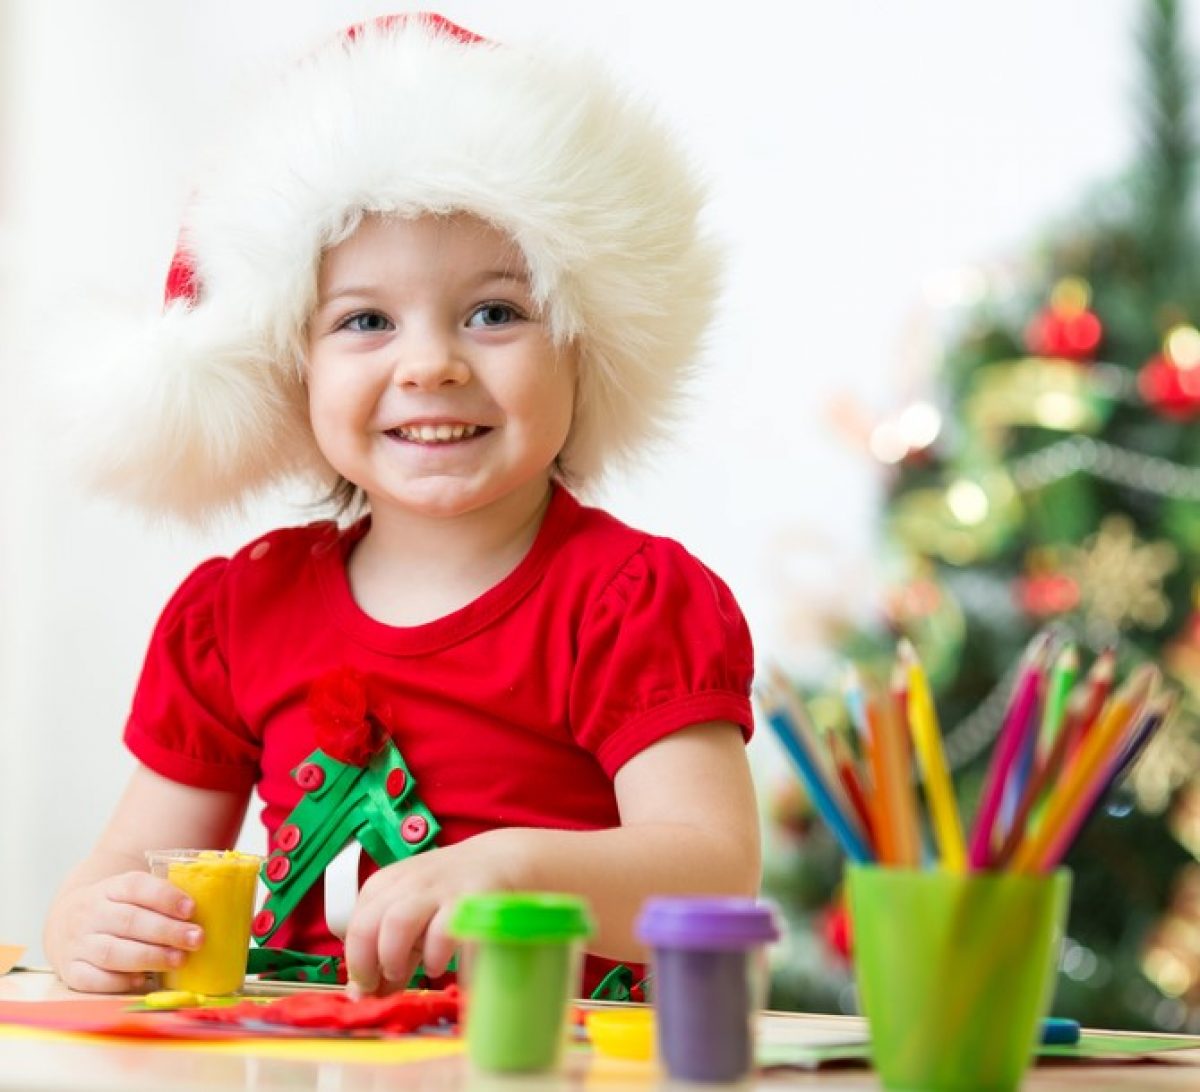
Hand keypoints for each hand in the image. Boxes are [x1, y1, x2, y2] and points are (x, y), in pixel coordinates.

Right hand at [50, 872, 202, 992]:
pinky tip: (144, 980)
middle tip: (197, 939)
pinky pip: (93, 979)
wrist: (66, 924)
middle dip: (167, 931)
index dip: (164, 897)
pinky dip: (119, 981)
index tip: (191, 909)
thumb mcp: (133, 895)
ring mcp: (78, 943)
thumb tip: (217, 905)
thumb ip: (163, 899)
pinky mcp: (71, 971)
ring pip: (112, 952)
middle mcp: (90, 914)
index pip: (136, 886)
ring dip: (149, 957)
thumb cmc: (118, 910)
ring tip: (180, 960)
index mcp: (110, 888)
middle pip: (129, 921)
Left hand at [344, 830, 523, 996]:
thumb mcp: (414, 912)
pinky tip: (461, 969)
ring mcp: (442, 890)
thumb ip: (388, 950)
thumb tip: (362, 995)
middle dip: (369, 964)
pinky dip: (450, 961)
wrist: (504, 860)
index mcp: (389, 884)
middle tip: (388, 983)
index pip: (356, 926)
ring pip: (399, 924)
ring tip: (425, 970)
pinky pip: (450, 936)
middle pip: (368, 924)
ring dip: (400, 958)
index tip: (370, 986)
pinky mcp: (475, 900)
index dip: (359, 964)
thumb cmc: (451, 893)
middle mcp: (411, 883)